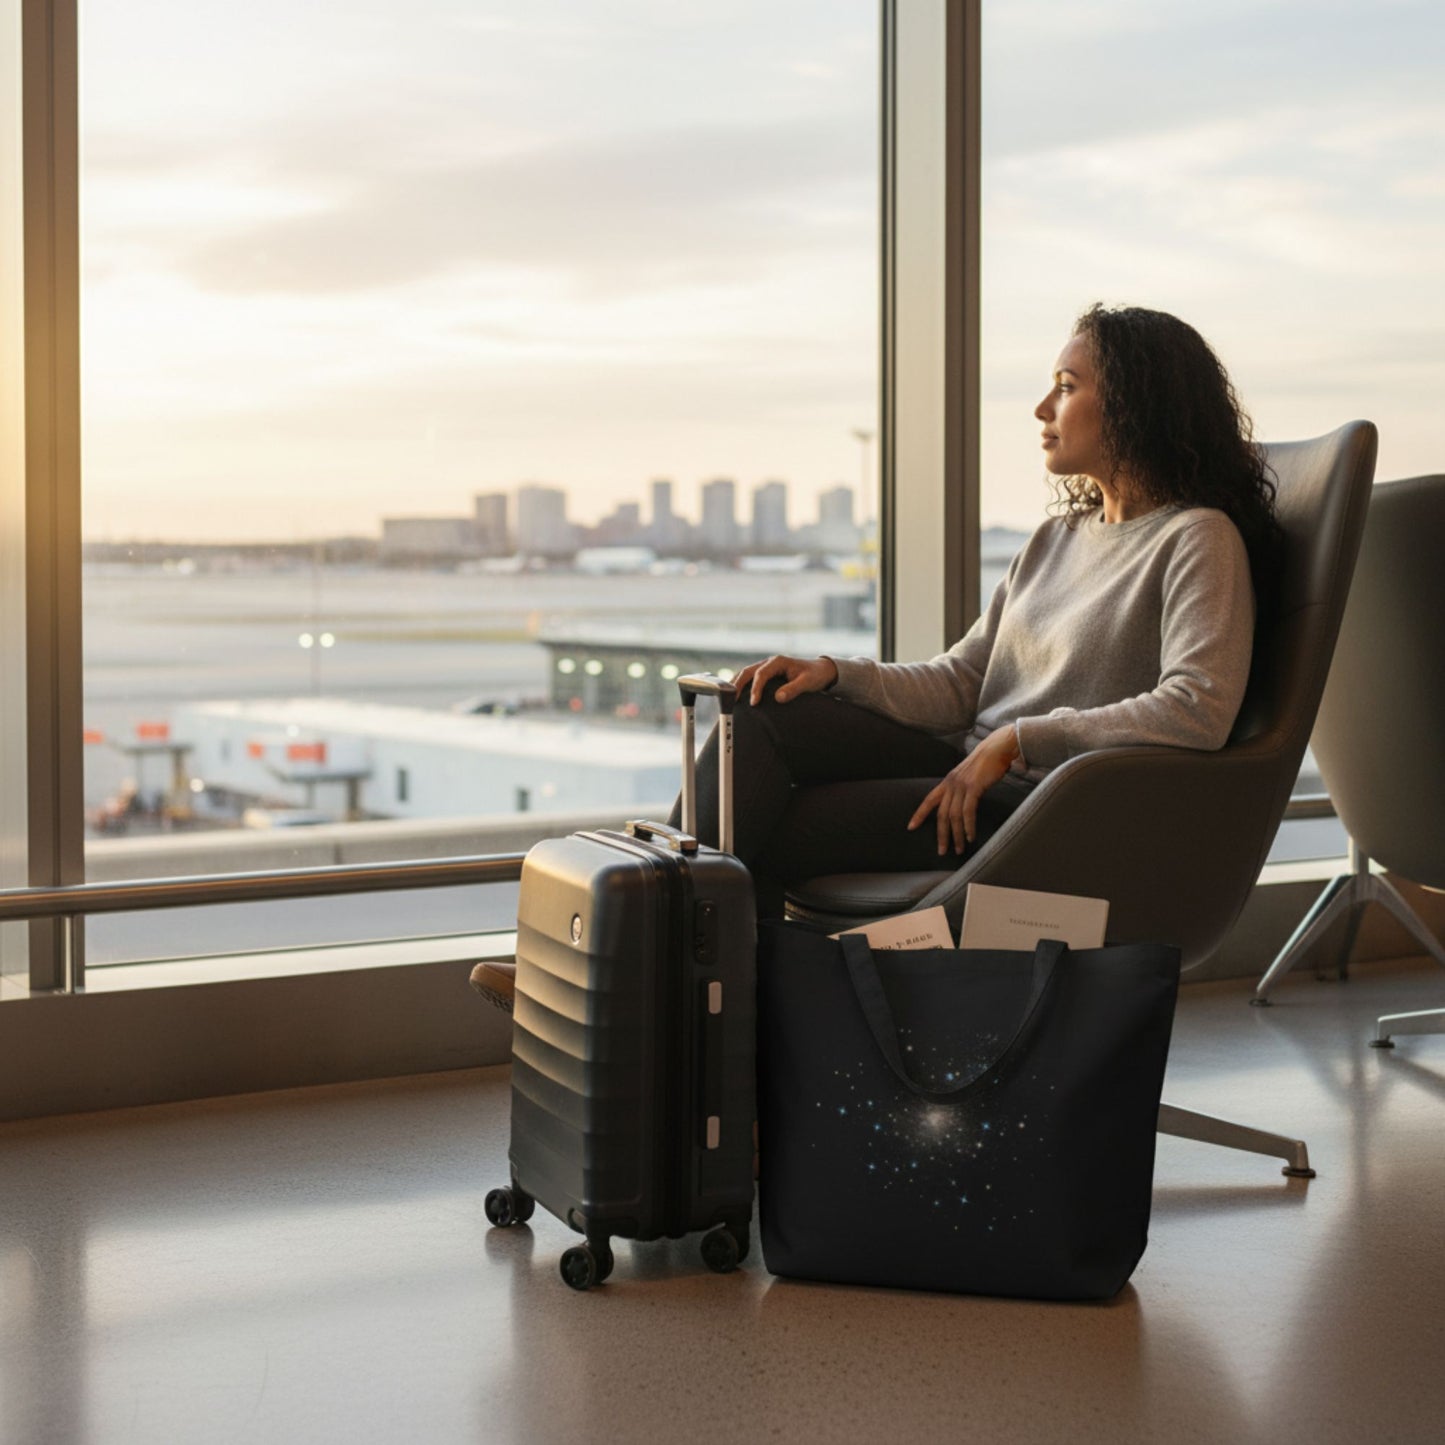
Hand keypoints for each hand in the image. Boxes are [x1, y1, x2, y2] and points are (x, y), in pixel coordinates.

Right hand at [733, 654, 838, 705]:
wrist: (820, 671)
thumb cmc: (814, 676)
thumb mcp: (807, 682)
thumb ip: (793, 689)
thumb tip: (778, 698)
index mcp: (778, 661)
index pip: (761, 674)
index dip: (755, 688)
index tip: (753, 703)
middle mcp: (769, 662)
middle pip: (748, 671)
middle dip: (738, 684)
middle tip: (731, 700)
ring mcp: (766, 667)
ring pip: (746, 673)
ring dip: (737, 684)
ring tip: (729, 698)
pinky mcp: (766, 673)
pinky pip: (750, 677)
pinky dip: (741, 684)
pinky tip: (736, 695)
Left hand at [908, 725, 1020, 854]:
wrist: (996, 748)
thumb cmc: (985, 763)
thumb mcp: (967, 776)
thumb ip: (961, 789)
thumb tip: (961, 804)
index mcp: (947, 782)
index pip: (928, 800)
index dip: (919, 814)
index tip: (910, 827)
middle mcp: (951, 784)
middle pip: (941, 814)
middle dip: (941, 835)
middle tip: (942, 851)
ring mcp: (961, 786)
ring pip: (954, 816)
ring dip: (956, 835)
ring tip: (959, 849)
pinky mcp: (973, 788)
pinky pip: (968, 812)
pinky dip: (968, 826)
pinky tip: (970, 837)